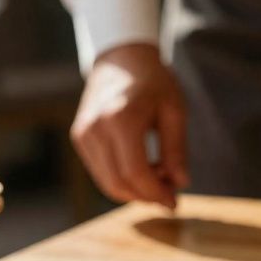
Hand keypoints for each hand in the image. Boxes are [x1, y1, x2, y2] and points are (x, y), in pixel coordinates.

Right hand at [71, 43, 188, 208]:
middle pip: (118, 183)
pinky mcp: (80, 137)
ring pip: (107, 182)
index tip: (174, 202)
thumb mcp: (174, 111)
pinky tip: (143, 169)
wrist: (121, 58)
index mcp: (121, 118)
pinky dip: (122, 180)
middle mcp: (96, 128)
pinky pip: (101, 172)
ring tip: (159, 178)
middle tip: (169, 195)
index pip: (135, 172)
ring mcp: (84, 133)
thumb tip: (180, 183)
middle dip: (146, 197)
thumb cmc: (154, 81)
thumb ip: (176, 149)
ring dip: (135, 191)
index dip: (155, 193)